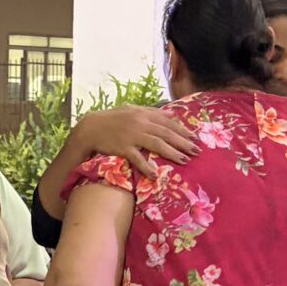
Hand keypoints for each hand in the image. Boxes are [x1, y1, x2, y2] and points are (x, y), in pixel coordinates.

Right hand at [71, 106, 195, 180]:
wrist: (90, 128)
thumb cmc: (112, 120)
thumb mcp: (132, 111)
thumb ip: (151, 112)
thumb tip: (171, 114)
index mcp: (144, 114)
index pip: (168, 122)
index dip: (183, 130)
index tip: (195, 138)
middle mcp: (140, 123)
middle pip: (166, 133)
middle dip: (183, 142)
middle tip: (196, 151)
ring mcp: (132, 135)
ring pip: (157, 144)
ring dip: (172, 152)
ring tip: (184, 160)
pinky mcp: (122, 147)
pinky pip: (137, 158)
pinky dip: (146, 166)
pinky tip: (155, 174)